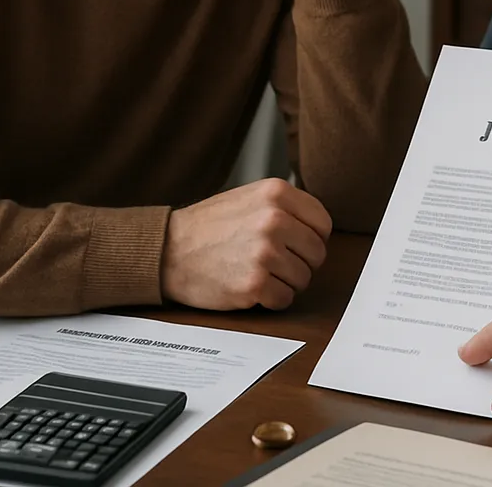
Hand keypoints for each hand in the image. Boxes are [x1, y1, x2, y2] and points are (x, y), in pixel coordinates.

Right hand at [160, 178, 331, 310]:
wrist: (168, 250)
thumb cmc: (210, 225)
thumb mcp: (250, 197)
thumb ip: (285, 206)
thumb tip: (318, 227)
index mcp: (276, 193)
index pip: (323, 223)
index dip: (312, 238)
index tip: (297, 245)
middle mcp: (274, 219)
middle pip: (317, 253)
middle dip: (301, 263)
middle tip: (276, 263)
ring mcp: (265, 252)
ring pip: (304, 278)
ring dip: (286, 282)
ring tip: (260, 272)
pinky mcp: (254, 283)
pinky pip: (285, 299)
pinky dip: (272, 299)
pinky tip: (253, 287)